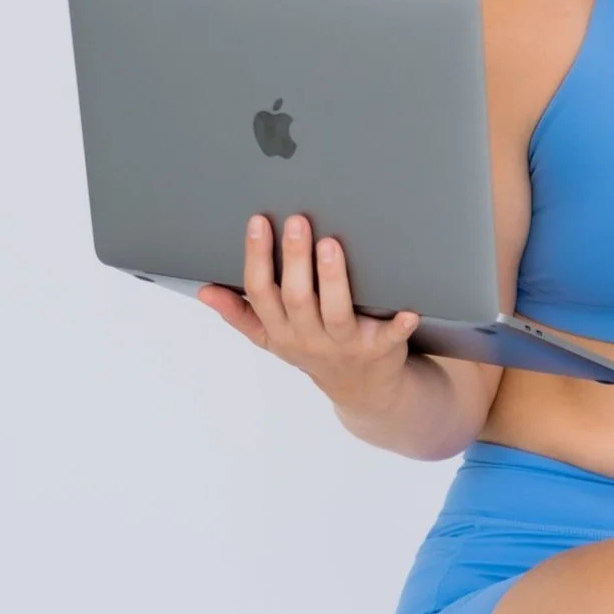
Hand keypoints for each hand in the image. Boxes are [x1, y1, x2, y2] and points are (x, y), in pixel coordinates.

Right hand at [197, 213, 419, 413]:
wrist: (363, 391)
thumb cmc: (314, 350)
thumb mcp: (272, 338)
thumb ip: (240, 314)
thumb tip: (205, 291)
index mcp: (280, 331)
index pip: (260, 292)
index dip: (257, 257)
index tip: (259, 221)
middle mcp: (309, 339)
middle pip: (296, 298)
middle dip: (295, 259)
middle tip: (298, 221)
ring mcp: (345, 345)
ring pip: (335, 312)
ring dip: (333, 279)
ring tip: (331, 244)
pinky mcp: (380, 350)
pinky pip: (389, 337)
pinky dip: (398, 325)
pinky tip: (408, 309)